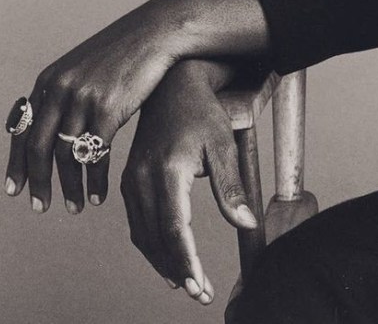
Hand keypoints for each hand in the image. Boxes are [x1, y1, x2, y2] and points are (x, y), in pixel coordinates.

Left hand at [5, 0, 177, 213]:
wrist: (155, 33)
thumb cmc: (124, 52)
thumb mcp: (84, 66)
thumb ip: (65, 91)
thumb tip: (54, 127)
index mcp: (50, 79)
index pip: (22, 129)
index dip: (16, 163)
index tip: (14, 189)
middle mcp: (60, 89)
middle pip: (39, 148)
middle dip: (38, 182)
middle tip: (40, 207)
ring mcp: (83, 99)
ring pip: (66, 156)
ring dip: (69, 187)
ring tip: (75, 206)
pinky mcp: (109, 109)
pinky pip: (95, 155)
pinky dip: (94, 180)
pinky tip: (98, 194)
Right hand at [121, 58, 258, 305]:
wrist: (174, 84)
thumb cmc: (202, 111)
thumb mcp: (223, 145)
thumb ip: (231, 187)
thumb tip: (247, 224)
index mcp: (167, 172)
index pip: (175, 231)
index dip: (189, 263)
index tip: (202, 288)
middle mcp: (142, 179)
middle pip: (156, 239)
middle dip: (178, 270)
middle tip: (200, 292)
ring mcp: (132, 180)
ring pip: (143, 235)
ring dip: (162, 261)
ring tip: (186, 281)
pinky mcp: (129, 179)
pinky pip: (137, 222)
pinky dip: (151, 244)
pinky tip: (167, 255)